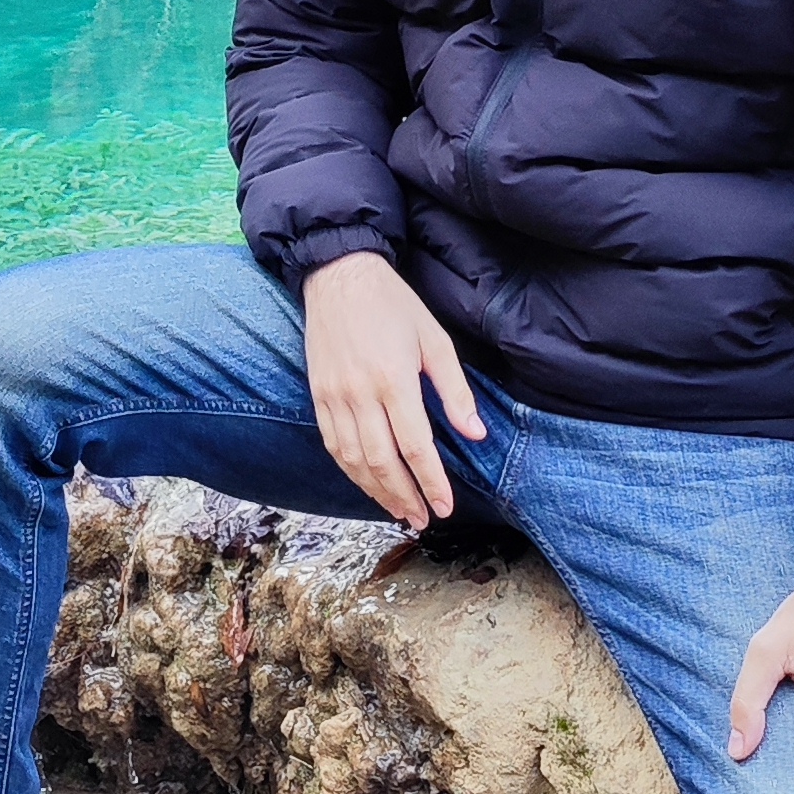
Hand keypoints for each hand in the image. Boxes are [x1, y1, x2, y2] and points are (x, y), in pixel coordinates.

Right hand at [302, 251, 483, 529]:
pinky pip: (332, 444)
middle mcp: (360, 393)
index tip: (445, 506)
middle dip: (404, 496)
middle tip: (423, 518)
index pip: (415, 446)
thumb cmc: (393, 304)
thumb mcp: (435, 340)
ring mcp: (334, 396)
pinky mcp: (318, 395)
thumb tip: (476, 433)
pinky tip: (367, 484)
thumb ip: (455, 390)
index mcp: (394, 379)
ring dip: (377, 492)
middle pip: (382, 461)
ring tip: (399, 511)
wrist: (339, 275)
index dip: (431, 482)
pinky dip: (350, 470)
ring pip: (354, 459)